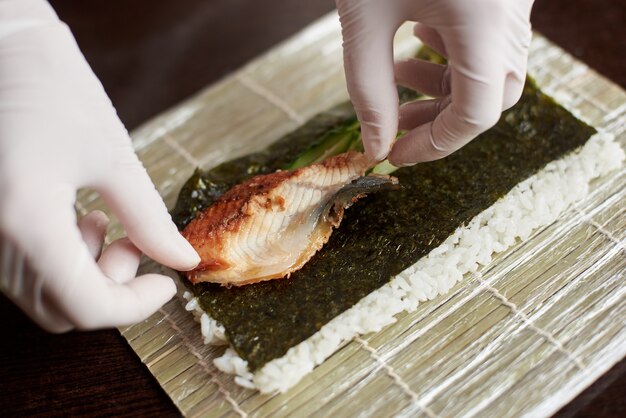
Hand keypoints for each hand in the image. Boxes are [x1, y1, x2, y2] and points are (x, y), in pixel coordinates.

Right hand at [0, 0, 198, 331]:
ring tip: (107, 221)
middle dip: (112, 288)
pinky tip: (79, 218)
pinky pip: (28, 270)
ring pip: (44, 294)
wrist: (5, 53)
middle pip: (62, 309)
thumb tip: (182, 260)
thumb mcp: (114, 159)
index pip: (85, 305)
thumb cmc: (57, 91)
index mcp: (25, 221)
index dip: (134, 306)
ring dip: (88, 274)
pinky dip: (63, 261)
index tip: (166, 284)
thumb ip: (150, 220)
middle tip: (136, 243)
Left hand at [336, 0, 533, 164]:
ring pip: (492, 71)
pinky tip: (420, 37)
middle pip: (489, 98)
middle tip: (394, 122)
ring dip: (444, 87)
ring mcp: (514, 4)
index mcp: (484, 25)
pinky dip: (456, 56)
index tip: (395, 154)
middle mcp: (511, 18)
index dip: (433, 145)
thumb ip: (368, 87)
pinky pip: (492, 41)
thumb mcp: (364, 17)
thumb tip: (376, 146)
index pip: (475, 115)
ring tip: (397, 75)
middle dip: (439, 120)